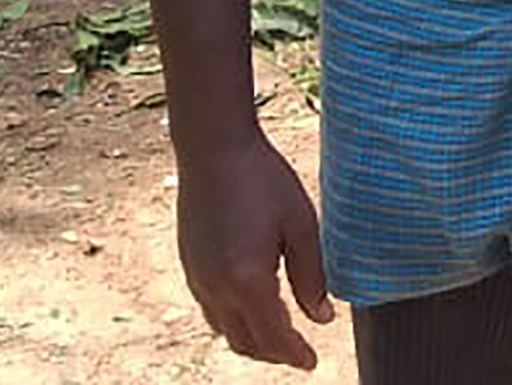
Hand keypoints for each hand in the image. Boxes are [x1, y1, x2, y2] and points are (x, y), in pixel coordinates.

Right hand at [175, 132, 332, 368]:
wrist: (213, 149)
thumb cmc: (263, 180)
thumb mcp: (300, 225)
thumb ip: (311, 276)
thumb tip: (322, 317)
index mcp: (248, 281)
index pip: (274, 338)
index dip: (294, 355)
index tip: (312, 363)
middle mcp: (216, 288)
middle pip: (246, 342)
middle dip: (274, 353)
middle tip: (298, 352)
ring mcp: (198, 279)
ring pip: (225, 330)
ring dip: (252, 340)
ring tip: (278, 334)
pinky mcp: (189, 266)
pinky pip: (212, 310)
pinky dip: (234, 320)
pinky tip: (251, 307)